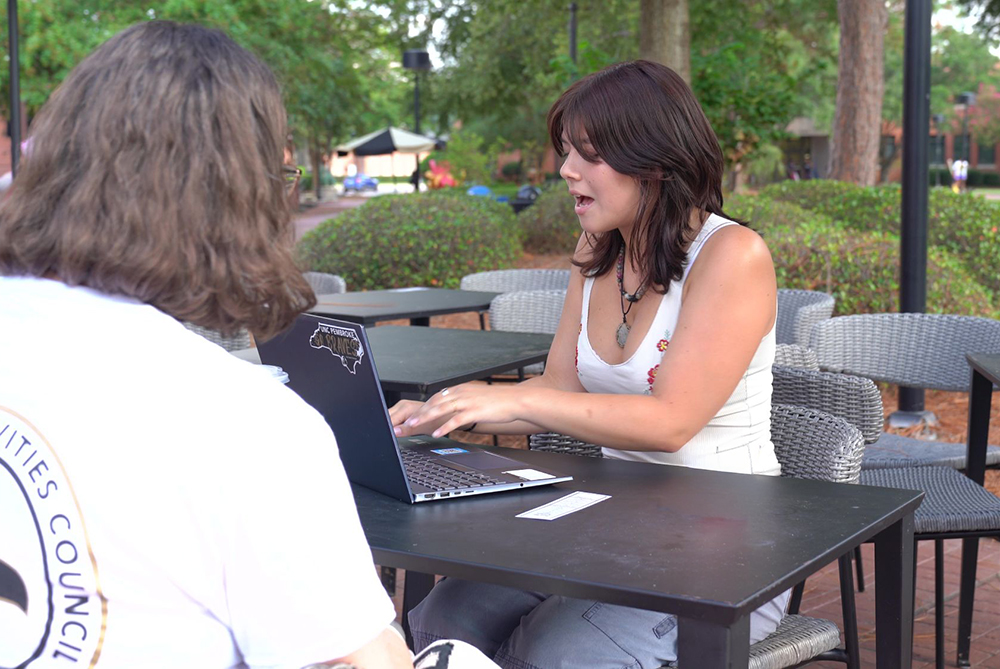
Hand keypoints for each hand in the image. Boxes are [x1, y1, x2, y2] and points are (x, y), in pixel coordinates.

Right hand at [389, 399, 450, 437]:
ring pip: (388, 417)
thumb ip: (406, 430)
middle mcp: (401, 405)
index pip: (388, 419)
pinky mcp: (402, 410)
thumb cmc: (437, 421)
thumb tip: (394, 432)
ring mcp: (401, 407)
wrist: (444, 416)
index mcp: (405, 408)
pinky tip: (396, 430)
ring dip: (389, 425)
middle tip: (388, 437)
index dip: (386, 428)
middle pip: (386, 416)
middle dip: (385, 426)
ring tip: (393, 433)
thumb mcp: (421, 429)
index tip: (386, 436)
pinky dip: (393, 424)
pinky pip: (393, 417)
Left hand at [392, 383, 524, 437]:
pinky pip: (456, 419)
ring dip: (425, 417)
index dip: (421, 408)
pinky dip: (444, 426)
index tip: (409, 416)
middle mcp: (460, 393)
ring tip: (413, 425)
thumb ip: (461, 402)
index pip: (434, 399)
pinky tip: (436, 433)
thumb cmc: (497, 402)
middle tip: (403, 422)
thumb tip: (449, 408)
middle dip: (417, 413)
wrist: (516, 400)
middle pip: (433, 402)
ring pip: (441, 409)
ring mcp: (467, 401)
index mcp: (459, 390)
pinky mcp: (475, 410)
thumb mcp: (475, 398)